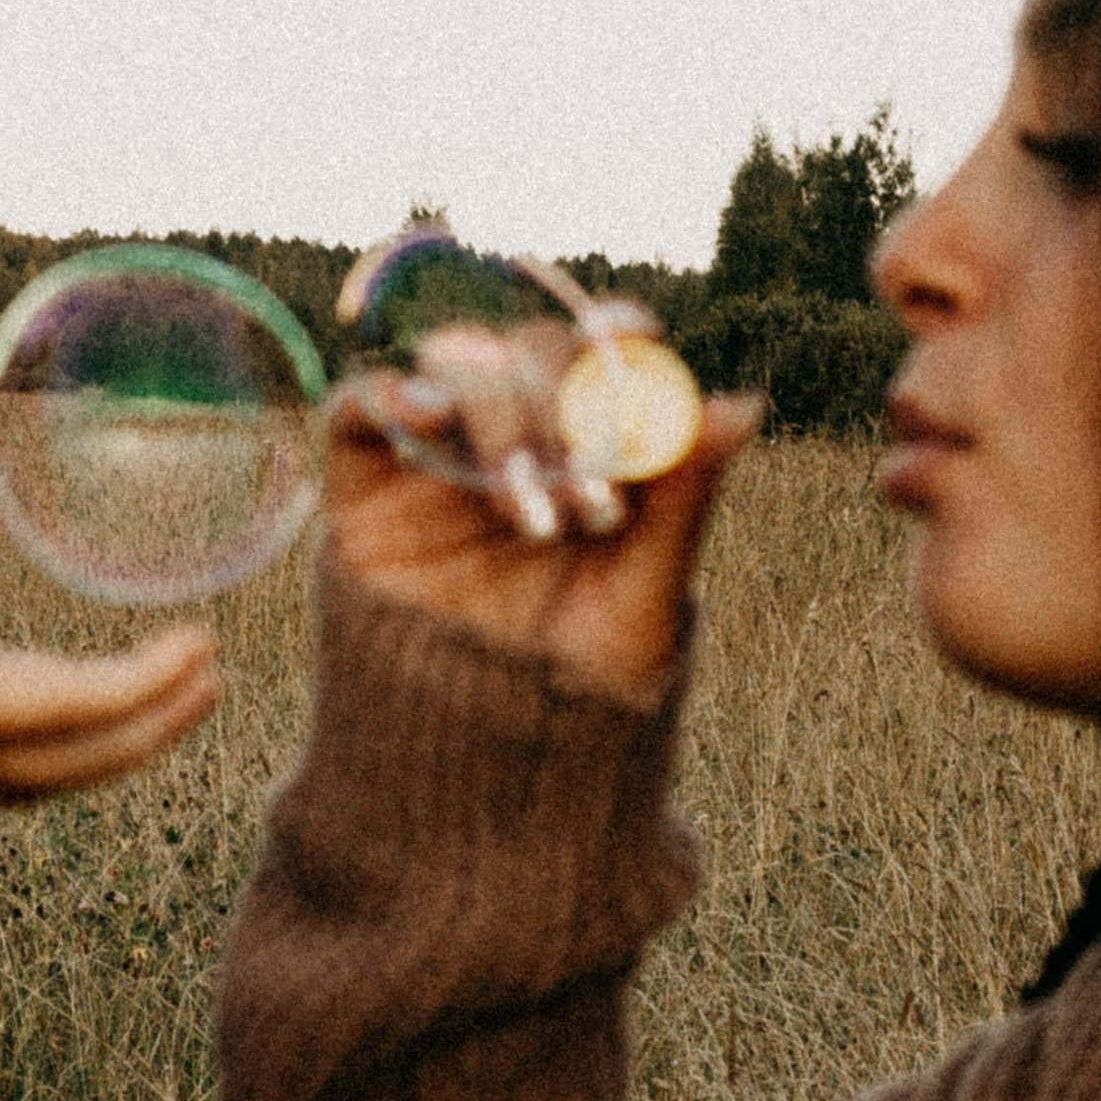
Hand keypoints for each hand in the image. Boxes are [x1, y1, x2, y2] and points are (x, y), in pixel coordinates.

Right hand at [0, 399, 218, 804]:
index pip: (76, 708)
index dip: (146, 681)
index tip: (202, 641)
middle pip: (89, 756)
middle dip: (158, 719)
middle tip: (215, 672)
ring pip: (60, 773)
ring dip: (123, 740)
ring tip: (172, 699)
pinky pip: (24, 772)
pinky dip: (70, 750)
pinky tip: (67, 725)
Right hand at [327, 332, 762, 708]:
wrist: (483, 767)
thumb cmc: (578, 684)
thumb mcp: (644, 595)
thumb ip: (683, 501)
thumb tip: (742, 405)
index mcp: (588, 446)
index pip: (600, 352)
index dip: (614, 333)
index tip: (632, 339)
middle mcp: (513, 434)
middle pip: (527, 348)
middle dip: (562, 400)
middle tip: (591, 493)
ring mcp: (436, 455)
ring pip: (454, 365)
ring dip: (498, 417)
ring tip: (532, 516)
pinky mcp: (364, 487)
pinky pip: (358, 407)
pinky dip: (387, 392)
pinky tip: (426, 414)